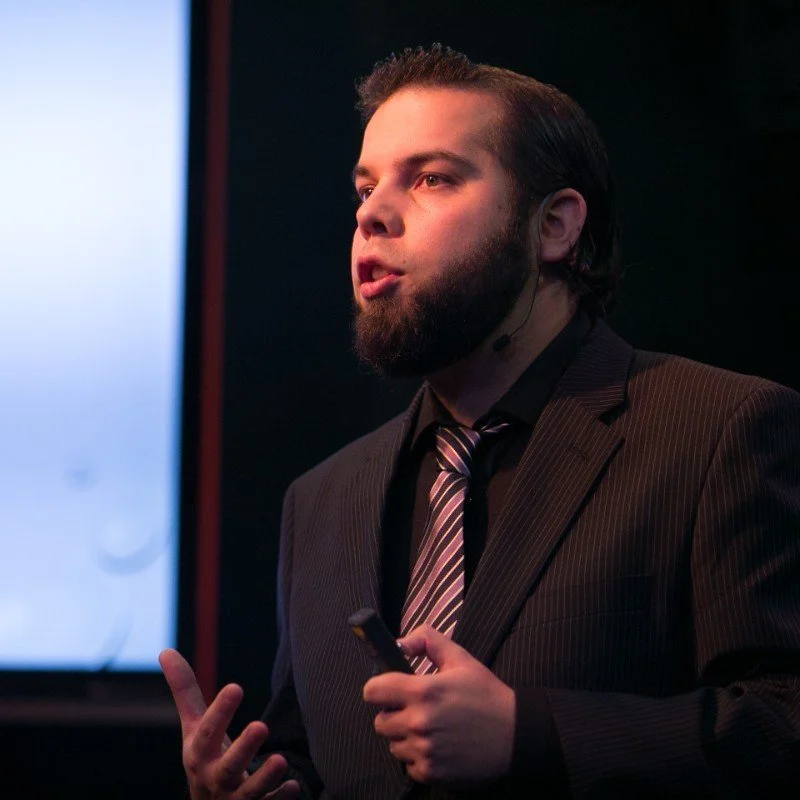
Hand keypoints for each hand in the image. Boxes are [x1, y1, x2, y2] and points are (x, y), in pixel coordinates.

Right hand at [159, 649, 300, 799]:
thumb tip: (165, 651)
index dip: (220, 712)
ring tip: (281, 760)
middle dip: (243, 749)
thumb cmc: (204, 759)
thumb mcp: (194, 728)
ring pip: (249, 793)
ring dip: (264, 778)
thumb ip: (185, 692)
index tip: (236, 687)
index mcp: (199, 754)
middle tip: (261, 726)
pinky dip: (278, 798)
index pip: (208, 732)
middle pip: (227, 766)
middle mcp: (214, 779)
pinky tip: (294, 787)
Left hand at [362, 626, 514, 785]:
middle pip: (379, 721)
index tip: (390, 690)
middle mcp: (418, 722)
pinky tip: (437, 746)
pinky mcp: (431, 773)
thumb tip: (400, 643)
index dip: (379, 688)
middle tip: (415, 710)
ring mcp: (424, 751)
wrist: (515, 735)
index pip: (372, 692)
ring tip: (430, 728)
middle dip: (393, 714)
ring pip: (393, 745)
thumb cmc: (486, 694)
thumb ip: (427, 641)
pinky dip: (418, 758)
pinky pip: (408, 766)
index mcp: (422, 691)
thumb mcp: (460, 658)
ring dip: (405, 737)